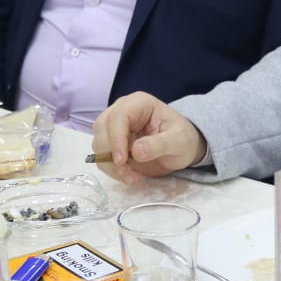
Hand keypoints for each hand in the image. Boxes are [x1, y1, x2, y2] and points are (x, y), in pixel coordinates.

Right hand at [92, 92, 207, 185]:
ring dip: (110, 164)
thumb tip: (136, 152)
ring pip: (98, 142)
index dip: (116, 138)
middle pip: (102, 127)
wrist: (180, 148)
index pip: (119, 116)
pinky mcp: (112, 141)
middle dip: (110, 154)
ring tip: (132, 177)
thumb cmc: (182, 139)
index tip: (121, 161)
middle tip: (128, 174)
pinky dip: (110, 168)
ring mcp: (115, 125)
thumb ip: (159, 144)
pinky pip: (102, 155)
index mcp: (139, 103)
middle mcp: (122, 110)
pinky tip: (128, 175)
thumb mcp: (178, 142)